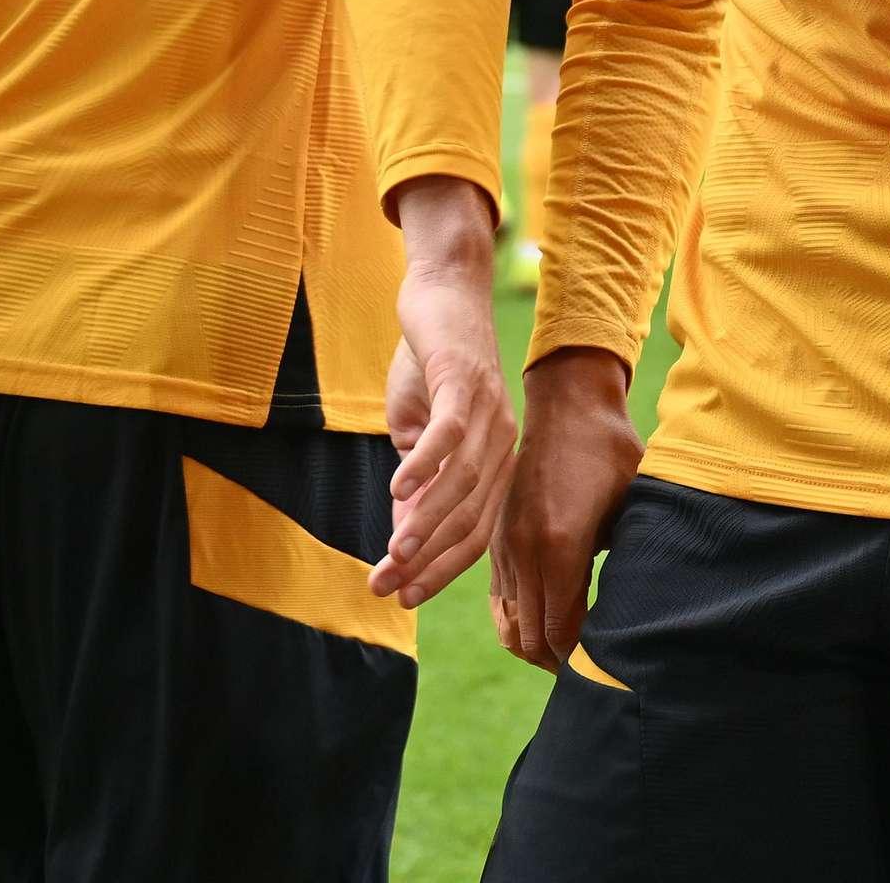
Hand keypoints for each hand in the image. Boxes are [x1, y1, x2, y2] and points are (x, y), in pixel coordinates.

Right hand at [375, 179, 513, 606]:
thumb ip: (415, 482)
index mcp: (495, 460)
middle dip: (427, 559)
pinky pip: (450, 433)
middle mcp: (502, 442)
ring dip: (424, 523)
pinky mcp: (466, 381)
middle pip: (470, 517)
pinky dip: (425, 464)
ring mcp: (488, 412)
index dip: (439, 568)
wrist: (442, 293)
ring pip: (461, 483)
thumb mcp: (417, 431)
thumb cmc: (429, 364)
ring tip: (392, 553)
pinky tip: (396, 489)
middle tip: (387, 587)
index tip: (402, 596)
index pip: (474, 531)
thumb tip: (401, 537)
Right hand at [491, 349, 642, 673]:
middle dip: (562, 664)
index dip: (583, 660)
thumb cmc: (610, 452)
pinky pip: (500, 603)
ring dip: (538, 649)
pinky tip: (550, 626)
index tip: (610, 668)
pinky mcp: (496, 541)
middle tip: (595, 672)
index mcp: (559, 544)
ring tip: (573, 656)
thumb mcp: (632, 505)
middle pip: (531, 639)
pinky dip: (520, 626)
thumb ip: (630, 559)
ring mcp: (504, 547)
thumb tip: (640, 615)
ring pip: (510, 628)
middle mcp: (522, 551)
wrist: (566, 405)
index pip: (561, 632)